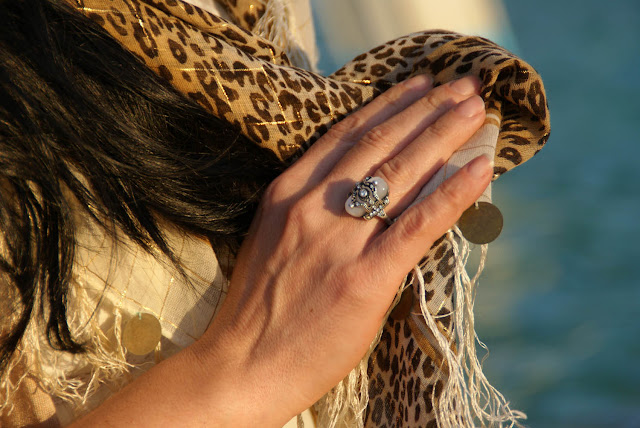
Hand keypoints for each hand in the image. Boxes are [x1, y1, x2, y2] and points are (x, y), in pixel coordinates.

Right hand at [195, 74, 490, 425]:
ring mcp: (338, 240)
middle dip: (428, 109)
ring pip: (401, 172)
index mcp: (287, 193)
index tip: (419, 85)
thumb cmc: (259, 309)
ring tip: (476, 109)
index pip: (345, 134)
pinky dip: (453, 192)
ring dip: (444, 134)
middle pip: (380, 143)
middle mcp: (312, 206)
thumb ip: (314, 211)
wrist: (242, 366)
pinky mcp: (365, 278)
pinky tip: (479, 168)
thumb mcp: (276, 240)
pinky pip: (418, 224)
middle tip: (463, 86)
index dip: (388, 104)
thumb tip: (367, 193)